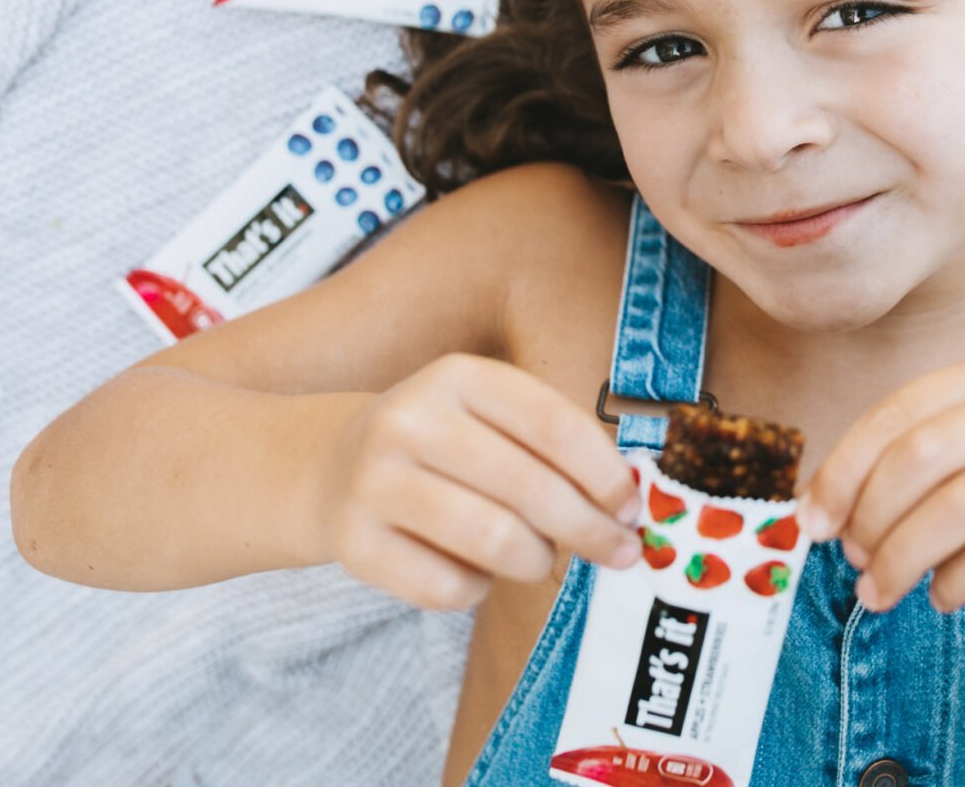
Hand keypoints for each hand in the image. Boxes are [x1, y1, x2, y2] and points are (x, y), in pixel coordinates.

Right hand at [310, 353, 641, 610]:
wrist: (331, 468)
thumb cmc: (444, 446)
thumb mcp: (491, 416)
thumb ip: (554, 445)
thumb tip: (627, 504)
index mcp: (459, 376)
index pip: (553, 425)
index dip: (604, 473)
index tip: (633, 509)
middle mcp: (411, 419)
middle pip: (529, 488)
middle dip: (588, 529)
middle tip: (620, 554)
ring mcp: (375, 481)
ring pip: (493, 541)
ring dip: (536, 561)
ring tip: (540, 560)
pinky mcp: (353, 543)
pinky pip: (447, 587)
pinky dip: (478, 590)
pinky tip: (475, 571)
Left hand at [797, 357, 964, 620]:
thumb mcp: (930, 478)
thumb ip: (875, 479)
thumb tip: (810, 513)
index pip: (900, 414)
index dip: (845, 470)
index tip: (811, 522)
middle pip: (928, 454)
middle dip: (873, 514)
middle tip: (851, 559)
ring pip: (961, 507)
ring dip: (903, 558)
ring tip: (877, 590)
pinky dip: (951, 584)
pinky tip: (939, 598)